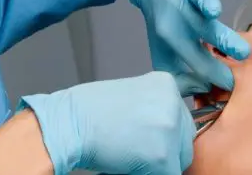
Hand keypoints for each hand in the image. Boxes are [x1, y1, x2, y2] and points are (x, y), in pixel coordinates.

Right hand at [17, 71, 195, 174]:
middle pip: (184, 138)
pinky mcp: (163, 157)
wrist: (67, 123)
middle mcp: (172, 103)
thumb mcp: (131, 95)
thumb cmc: (87, 110)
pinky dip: (147, 173)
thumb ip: (154, 107)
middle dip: (164, 148)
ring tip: (129, 154)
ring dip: (158, 162)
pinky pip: (168, 174)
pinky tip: (127, 164)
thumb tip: (167, 130)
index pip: (180, 117)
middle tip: (136, 148)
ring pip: (178, 159)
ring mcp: (169, 130)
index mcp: (166, 85)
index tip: (146, 137)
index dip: (163, 133)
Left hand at [123, 0, 250, 95]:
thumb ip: (180, 75)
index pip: (196, 57)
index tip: (231, 82)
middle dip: (221, 41)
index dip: (213, 70)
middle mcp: (181, 15)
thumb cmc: (166, 21)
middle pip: (203, 30)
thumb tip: (200, 94)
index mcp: (174, 37)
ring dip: (205, 3)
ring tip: (213, 9)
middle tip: (241, 53)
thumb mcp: (166, 51)